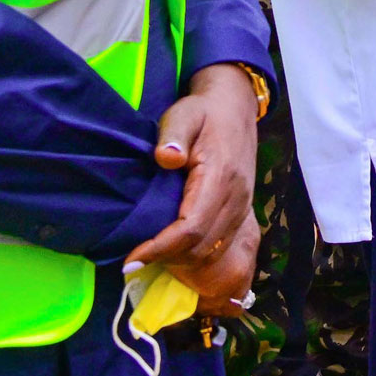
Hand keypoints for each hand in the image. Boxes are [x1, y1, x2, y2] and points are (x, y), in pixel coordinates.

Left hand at [126, 62, 261, 309]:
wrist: (235, 110)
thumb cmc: (203, 113)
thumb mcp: (184, 114)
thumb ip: (174, 133)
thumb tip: (167, 157)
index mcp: (220, 176)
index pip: (193, 227)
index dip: (161, 248)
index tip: (132, 258)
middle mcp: (236, 198)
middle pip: (204, 248)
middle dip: (168, 262)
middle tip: (135, 261)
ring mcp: (242, 208)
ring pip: (215, 254)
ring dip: (183, 266)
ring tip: (152, 263)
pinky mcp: (242, 214)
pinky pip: (224, 250)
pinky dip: (200, 262)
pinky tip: (176, 261)